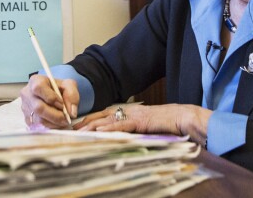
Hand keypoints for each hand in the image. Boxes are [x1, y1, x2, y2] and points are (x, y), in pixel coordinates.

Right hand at [19, 74, 78, 128]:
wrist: (52, 94)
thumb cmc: (59, 89)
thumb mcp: (68, 85)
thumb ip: (72, 95)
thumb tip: (71, 112)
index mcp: (35, 81)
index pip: (39, 88)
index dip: (52, 98)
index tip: (62, 104)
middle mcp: (27, 94)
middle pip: (38, 107)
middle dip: (55, 115)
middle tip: (66, 118)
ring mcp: (25, 107)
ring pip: (38, 119)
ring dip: (54, 123)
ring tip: (63, 121)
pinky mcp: (27, 119)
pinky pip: (38, 126)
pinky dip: (50, 127)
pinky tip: (56, 123)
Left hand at [75, 103, 210, 144]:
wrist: (183, 118)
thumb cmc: (167, 125)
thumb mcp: (146, 129)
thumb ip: (133, 132)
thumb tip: (121, 141)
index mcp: (128, 112)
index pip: (104, 115)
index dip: (89, 120)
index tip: (76, 127)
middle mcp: (128, 111)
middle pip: (101, 116)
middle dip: (85, 122)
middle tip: (69, 129)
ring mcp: (133, 115)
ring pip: (107, 120)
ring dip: (92, 126)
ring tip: (78, 132)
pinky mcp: (139, 121)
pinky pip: (121, 125)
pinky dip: (109, 128)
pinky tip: (98, 131)